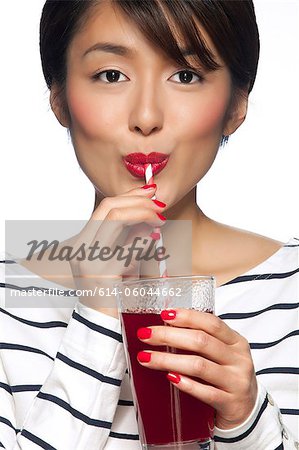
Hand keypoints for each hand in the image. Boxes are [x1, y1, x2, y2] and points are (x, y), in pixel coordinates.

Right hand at [69, 184, 165, 316]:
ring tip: (160, 222)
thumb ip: (130, 240)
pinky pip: (128, 248)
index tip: (150, 191)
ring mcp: (91, 261)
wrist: (102, 326)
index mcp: (83, 242)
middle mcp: (83, 249)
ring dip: (144, 216)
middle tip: (160, 206)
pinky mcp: (104, 275)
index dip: (130, 195)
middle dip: (139, 202)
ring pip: (117, 220)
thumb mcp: (120, 262)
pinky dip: (144, 242)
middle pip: (110, 208)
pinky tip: (155, 244)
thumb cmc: (113, 293)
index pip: (105, 207)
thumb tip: (149, 220)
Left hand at [137, 308, 257, 428]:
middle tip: (146, 335)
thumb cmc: (227, 377)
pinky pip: (205, 392)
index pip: (211, 323)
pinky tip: (170, 378)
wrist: (248, 412)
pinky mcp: (230, 403)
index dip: (187, 317)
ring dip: (168, 360)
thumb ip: (203, 341)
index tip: (164, 314)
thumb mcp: (222, 354)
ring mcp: (236, 381)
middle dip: (169, 336)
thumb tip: (164, 327)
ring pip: (199, 366)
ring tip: (146, 358)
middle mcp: (238, 359)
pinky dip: (186, 384)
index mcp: (236, 342)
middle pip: (201, 341)